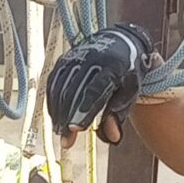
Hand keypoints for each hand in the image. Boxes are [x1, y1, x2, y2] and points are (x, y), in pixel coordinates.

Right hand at [46, 24, 153, 144]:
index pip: (95, 90)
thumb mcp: (130, 92)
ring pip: (61, 88)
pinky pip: (54, 82)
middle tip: (66, 141)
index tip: (76, 130)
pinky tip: (55, 117)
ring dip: (58, 113)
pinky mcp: (64, 59)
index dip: (84, 111)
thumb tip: (112, 138)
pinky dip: (52, 101)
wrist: (120, 41)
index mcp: (113, 66)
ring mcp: (75, 57)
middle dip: (68, 118)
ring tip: (60, 132)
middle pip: (74, 92)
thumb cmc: (126, 73)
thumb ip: (119, 115)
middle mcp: (92, 59)